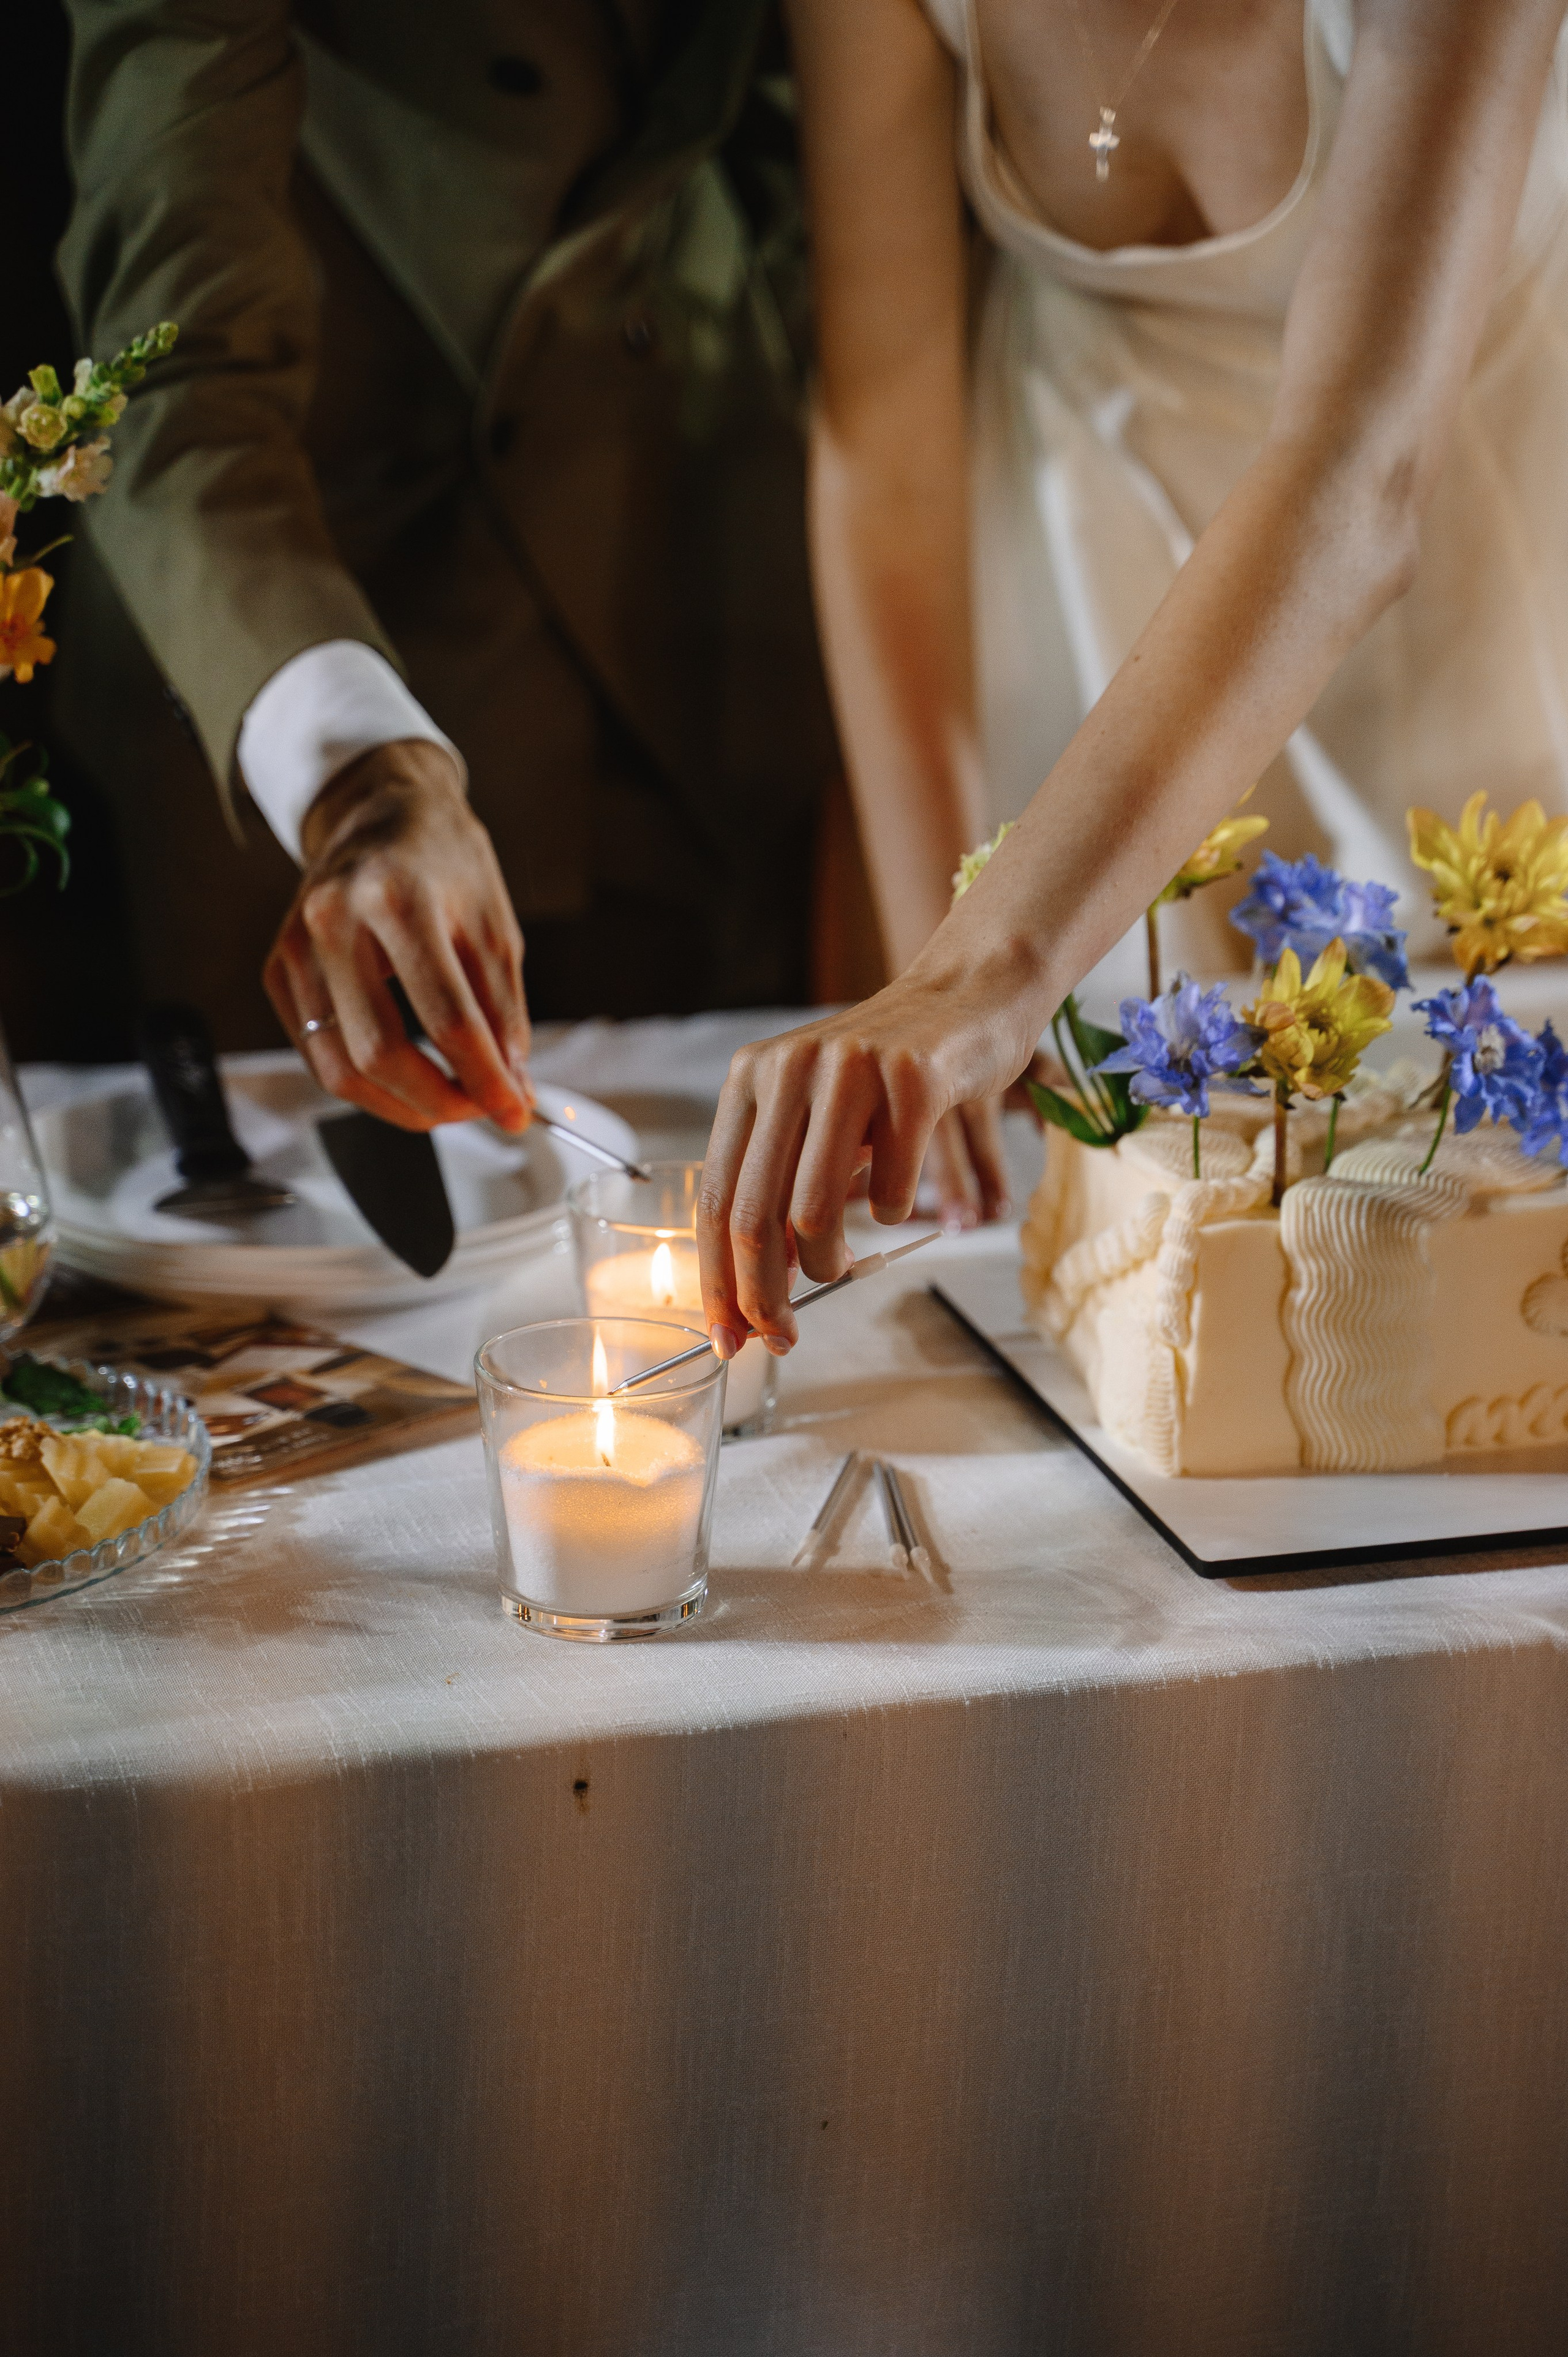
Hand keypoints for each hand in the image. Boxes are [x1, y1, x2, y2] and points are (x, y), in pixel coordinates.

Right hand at [263, 740, 532, 1130]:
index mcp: (397, 897)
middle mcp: (333, 920)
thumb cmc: (443, 861)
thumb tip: (513, 1089)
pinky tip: (407, 1080)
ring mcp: (295, 946)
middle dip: (440, 1102)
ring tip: (449, 1102)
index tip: (516, 1112)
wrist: (378, 811)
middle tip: (483, 1109)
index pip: (447, 1018)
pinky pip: (318, 1054)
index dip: (486, 1079)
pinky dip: (367, 1083)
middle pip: (380, 1052)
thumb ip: (504, 1012)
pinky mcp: (278, 970)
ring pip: (339, 1069)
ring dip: (402, 1106)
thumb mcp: (494, 925)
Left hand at [696, 941, 1046, 1357]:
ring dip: (829, 1264)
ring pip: (813, 1212)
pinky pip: (890, 1191)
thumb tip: (757, 1288)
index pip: (716, 1197)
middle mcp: (787, 1069)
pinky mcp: (912, 1081)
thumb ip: (780, 1183)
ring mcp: (849, 1071)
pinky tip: (900, 1201)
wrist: (967, 997)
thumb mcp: (815, 1115)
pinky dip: (894, 1217)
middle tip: (782, 1336)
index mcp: (750, 1079)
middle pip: (754, 1216)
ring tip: (846, 1263)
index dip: (718, 1279)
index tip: (730, 1335)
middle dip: (764, 1296)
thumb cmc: (889, 1075)